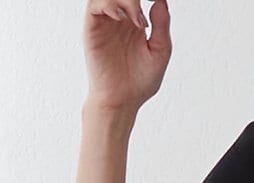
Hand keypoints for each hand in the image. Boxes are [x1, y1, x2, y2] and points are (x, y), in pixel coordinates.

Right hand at [82, 0, 171, 116]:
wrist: (122, 101)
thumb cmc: (140, 82)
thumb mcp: (160, 52)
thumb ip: (162, 25)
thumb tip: (161, 0)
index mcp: (135, 20)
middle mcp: (119, 17)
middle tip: (148, 2)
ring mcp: (105, 21)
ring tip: (137, 20)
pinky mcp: (92, 28)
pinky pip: (94, 4)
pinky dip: (109, 4)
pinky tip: (120, 17)